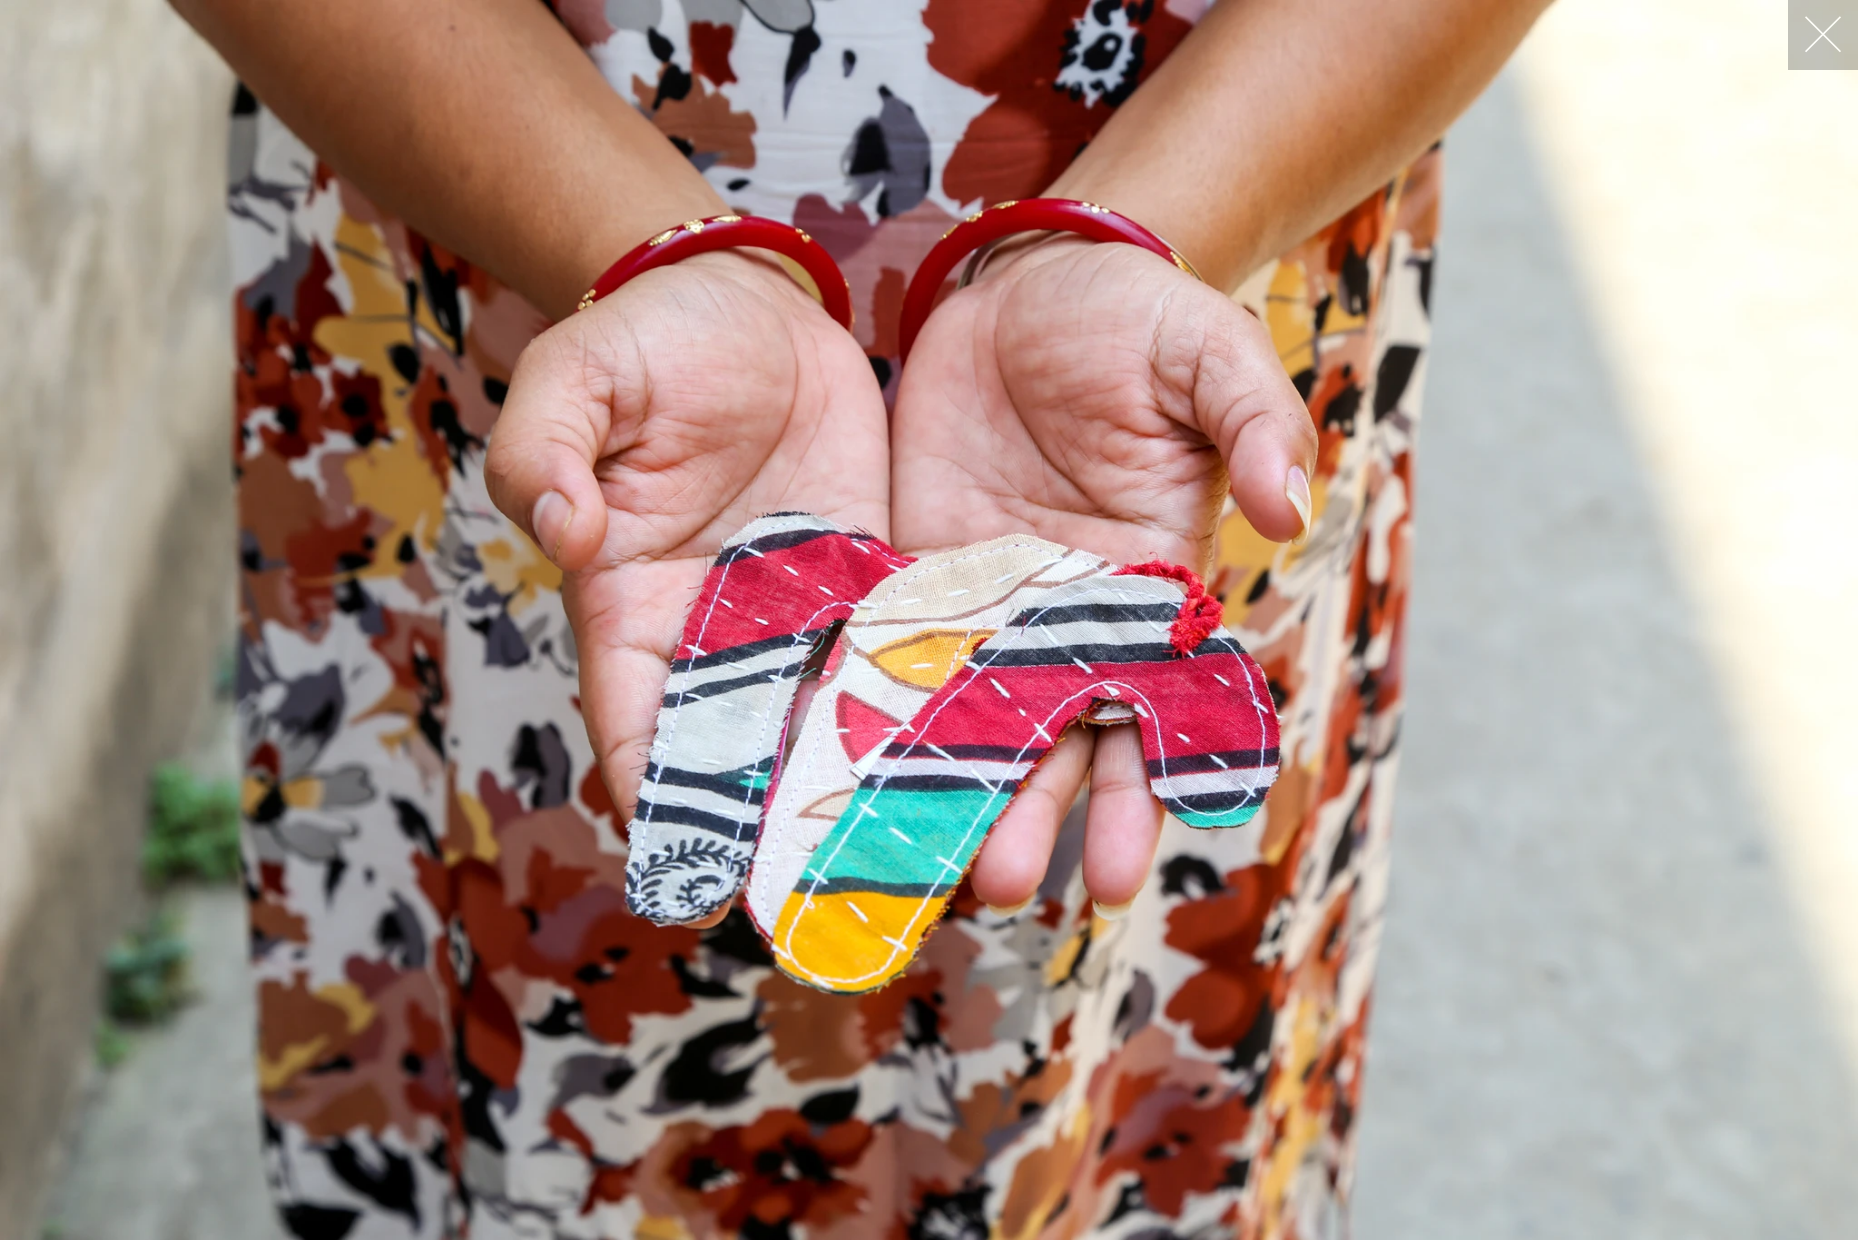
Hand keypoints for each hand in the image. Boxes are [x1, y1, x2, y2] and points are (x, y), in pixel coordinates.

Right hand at [487, 251, 889, 923]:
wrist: (748, 299)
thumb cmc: (646, 341)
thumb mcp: (579, 378)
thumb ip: (548, 449)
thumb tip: (558, 529)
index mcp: (632, 609)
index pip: (638, 726)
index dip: (666, 802)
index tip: (701, 882)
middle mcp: (720, 637)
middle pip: (751, 756)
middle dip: (788, 836)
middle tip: (841, 920)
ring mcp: (804, 617)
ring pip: (840, 729)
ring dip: (877, 796)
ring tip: (933, 873)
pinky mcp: (877, 585)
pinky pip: (909, 661)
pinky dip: (939, 715)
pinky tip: (989, 768)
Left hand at [889, 236, 1313, 915]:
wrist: (1024, 281)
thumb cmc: (1131, 318)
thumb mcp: (1205, 350)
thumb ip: (1254, 422)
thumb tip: (1293, 508)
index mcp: (1147, 589)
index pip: (1152, 708)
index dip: (1144, 788)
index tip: (1129, 872)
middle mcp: (1063, 621)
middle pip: (1050, 739)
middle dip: (1031, 815)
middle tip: (1004, 888)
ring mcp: (979, 607)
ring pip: (962, 720)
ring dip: (943, 791)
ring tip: (914, 868)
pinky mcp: (906, 578)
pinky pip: (885, 658)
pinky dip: (864, 717)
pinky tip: (833, 777)